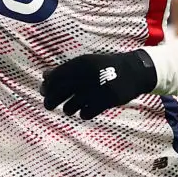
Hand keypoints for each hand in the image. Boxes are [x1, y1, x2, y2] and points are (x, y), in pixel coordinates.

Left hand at [41, 50, 156, 119]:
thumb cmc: (104, 67)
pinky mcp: (108, 100)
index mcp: (82, 63)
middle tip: (48, 105)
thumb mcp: (86, 63)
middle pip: (62, 91)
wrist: (134, 71)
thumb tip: (44, 77)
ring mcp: (99, 88)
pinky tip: (83, 112)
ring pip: (73, 105)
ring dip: (68, 108)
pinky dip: (83, 114)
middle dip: (51, 100)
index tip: (43, 91)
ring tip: (69, 108)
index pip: (57, 76)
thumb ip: (66, 70)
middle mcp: (89, 75)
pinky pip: (87, 113)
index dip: (48, 85)